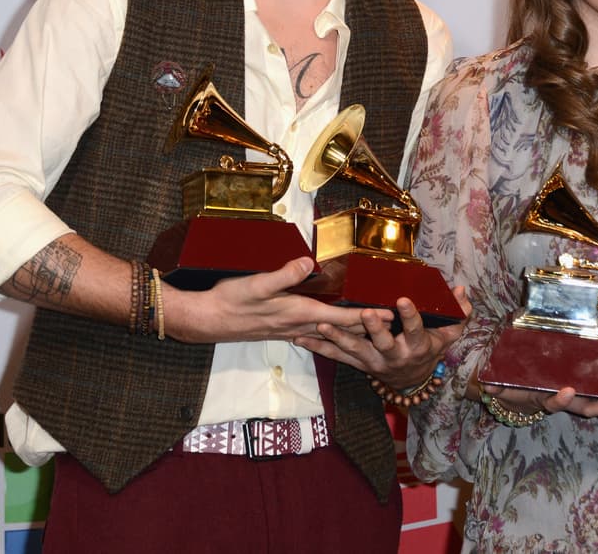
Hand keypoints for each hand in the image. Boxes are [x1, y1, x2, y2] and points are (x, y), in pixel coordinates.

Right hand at [166, 257, 391, 343]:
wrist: (206, 320)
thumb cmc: (230, 300)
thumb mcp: (257, 284)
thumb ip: (283, 275)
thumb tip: (308, 263)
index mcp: (298, 312)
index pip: (340, 317)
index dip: (366, 317)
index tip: (389, 317)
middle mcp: (297, 324)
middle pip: (340, 329)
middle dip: (366, 327)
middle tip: (391, 325)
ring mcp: (288, 329)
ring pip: (328, 333)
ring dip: (349, 331)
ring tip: (370, 329)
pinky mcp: (279, 329)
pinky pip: (312, 334)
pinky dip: (328, 332)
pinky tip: (329, 331)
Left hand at [294, 286, 471, 390]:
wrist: (413, 382)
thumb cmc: (430, 349)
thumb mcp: (448, 334)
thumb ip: (458, 313)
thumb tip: (461, 290)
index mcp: (416, 345)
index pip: (415, 329)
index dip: (409, 317)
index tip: (403, 300)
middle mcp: (393, 355)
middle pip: (383, 342)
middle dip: (373, 328)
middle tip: (364, 313)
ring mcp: (373, 362)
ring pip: (354, 350)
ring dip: (337, 338)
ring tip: (321, 324)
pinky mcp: (357, 364)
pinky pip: (336, 357)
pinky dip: (318, 347)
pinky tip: (300, 337)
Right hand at [480, 375, 597, 419]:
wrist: (520, 393)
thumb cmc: (514, 388)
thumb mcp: (505, 389)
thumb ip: (498, 387)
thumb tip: (485, 384)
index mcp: (545, 400)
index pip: (553, 403)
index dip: (560, 400)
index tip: (567, 391)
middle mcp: (565, 402)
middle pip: (589, 408)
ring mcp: (577, 398)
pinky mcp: (584, 391)